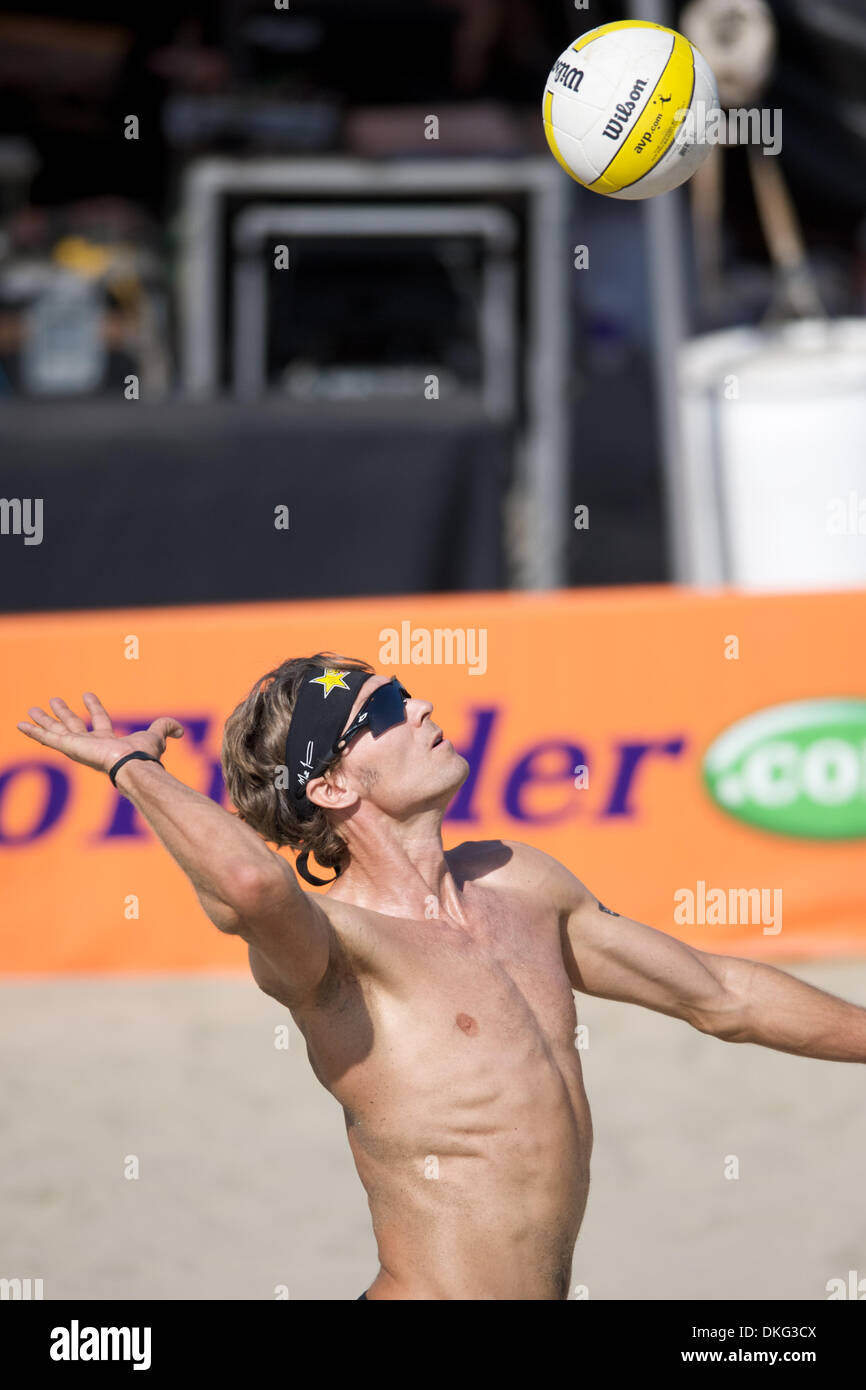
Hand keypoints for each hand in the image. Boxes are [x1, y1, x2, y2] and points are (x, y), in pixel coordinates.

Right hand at [17, 692, 183, 775]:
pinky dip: (33, 731)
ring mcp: (77, 746)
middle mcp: (90, 744)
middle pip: (72, 725)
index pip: (99, 721)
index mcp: (108, 741)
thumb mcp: (157, 735)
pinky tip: (20, 724)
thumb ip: (167, 728)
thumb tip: (181, 730)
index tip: (86, 694)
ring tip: (29, 710)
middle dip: (62, 714)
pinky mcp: (68, 747)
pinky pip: (46, 738)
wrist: (132, 766)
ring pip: (55, 731)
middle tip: (53, 701)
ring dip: (43, 721)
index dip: (94, 706)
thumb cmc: (144, 754)